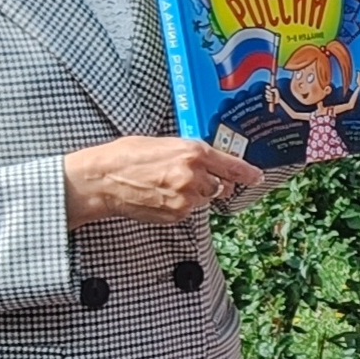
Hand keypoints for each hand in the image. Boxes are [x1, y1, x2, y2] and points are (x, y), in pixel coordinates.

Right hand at [64, 136, 260, 227]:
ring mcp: (186, 198)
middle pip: (221, 185)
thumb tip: (211, 162)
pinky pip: (189, 211)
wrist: (102, 180)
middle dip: (211, 183)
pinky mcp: (176, 214)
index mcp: (194, 153)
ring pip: (204, 199)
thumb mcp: (164, 143)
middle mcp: (195, 176)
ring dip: (194, 194)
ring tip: (166, 185)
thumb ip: (191, 153)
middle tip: (189, 178)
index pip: (233, 166)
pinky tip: (161, 195)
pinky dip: (181, 205)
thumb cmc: (127, 156)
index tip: (257, 177)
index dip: (248, 173)